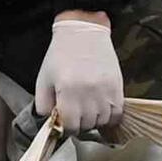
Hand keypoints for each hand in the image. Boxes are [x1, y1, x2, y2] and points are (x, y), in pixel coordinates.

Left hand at [35, 11, 127, 137]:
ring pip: (103, 121)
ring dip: (94, 121)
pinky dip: (110, 117)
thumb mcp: (44, 78)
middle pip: (87, 124)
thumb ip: (44, 104)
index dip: (66, 128)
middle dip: (79, 125)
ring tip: (88, 113)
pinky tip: (102, 112)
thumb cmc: (61, 54)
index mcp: (67, 90)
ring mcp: (105, 90)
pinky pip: (117, 113)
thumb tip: (52, 122)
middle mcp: (88, 92)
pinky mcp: (117, 86)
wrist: (84, 32)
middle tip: (76, 117)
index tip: (65, 123)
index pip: (70, 125)